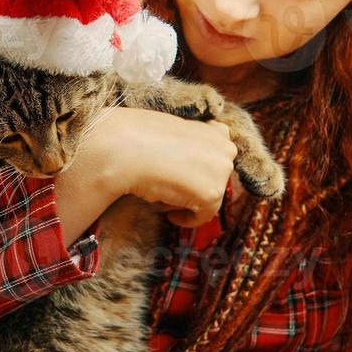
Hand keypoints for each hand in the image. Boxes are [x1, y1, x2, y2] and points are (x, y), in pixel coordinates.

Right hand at [85, 107, 237, 228]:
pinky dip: (187, 219)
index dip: (200, 169)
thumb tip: (190, 166)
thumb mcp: (172, 132)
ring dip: (190, 200)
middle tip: (172, 190)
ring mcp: (222, 171)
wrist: (126, 148)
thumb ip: (190, 146)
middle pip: (216, 179)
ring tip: (165, 197)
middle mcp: (226, 149)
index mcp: (217, 131)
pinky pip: (203, 216)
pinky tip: (169, 215)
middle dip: (197, 185)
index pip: (217, 158)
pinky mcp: (213, 194)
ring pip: (209, 196)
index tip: (183, 177)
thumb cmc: (139, 137)